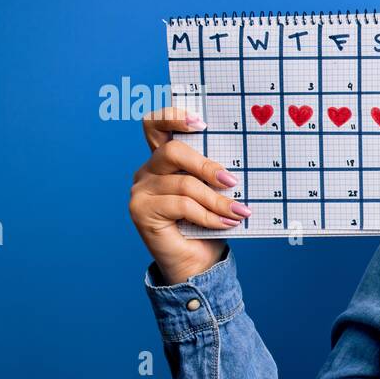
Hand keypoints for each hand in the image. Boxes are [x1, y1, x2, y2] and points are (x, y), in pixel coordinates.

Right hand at [129, 106, 248, 284]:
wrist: (196, 262)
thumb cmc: (208, 223)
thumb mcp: (214, 192)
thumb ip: (216, 174)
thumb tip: (239, 165)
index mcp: (163, 160)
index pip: (155, 125)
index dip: (172, 116)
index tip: (200, 122)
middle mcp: (147, 171)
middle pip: (172, 152)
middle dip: (207, 166)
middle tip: (232, 182)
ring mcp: (141, 190)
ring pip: (183, 184)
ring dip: (217, 200)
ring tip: (239, 212)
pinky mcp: (140, 210)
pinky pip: (181, 205)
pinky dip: (208, 215)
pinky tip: (226, 224)